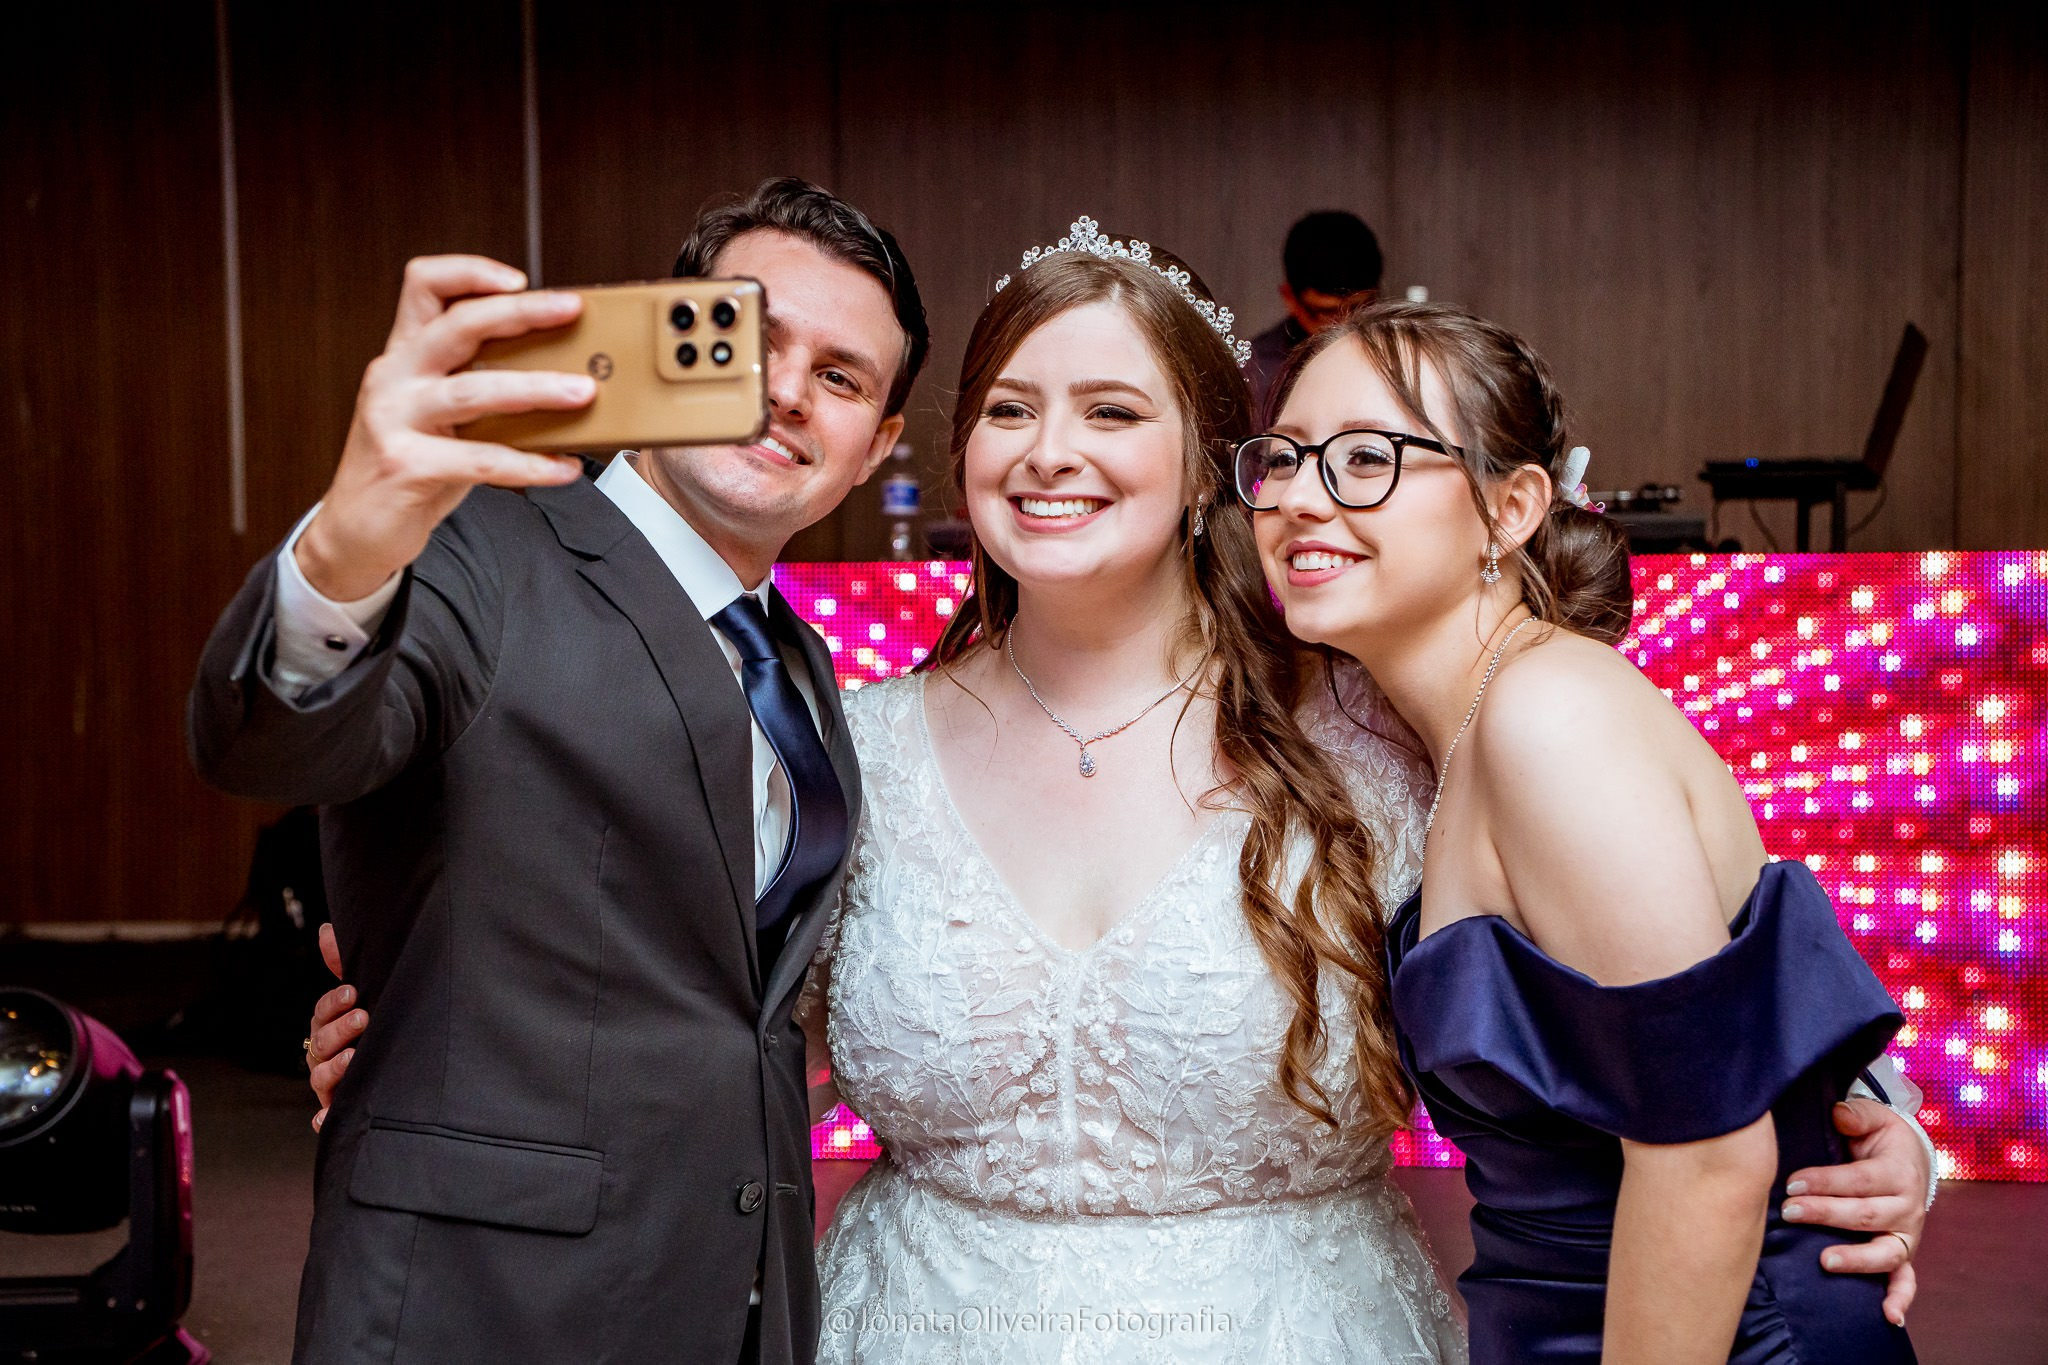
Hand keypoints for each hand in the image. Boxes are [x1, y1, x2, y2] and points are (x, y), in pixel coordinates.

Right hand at [296, 255, 594, 601]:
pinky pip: (481, 459)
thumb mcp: (440, 416)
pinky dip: (530, 464)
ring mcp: (395, 420)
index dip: (470, 271)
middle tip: (572, 310)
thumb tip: (562, 378)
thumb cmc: (410, 466)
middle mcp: (394, 377)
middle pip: (457, 325)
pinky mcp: (407, 466)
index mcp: (403, 356)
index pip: (424, 286)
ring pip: (473, 390)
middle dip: (520, 312)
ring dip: (536, 389)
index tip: (520, 279)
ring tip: (583, 393)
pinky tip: (563, 468)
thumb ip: (480, 388)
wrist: (354, 531)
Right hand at [306, 923, 368, 1132]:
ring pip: (320, 1078)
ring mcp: (330, 1084)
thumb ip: (343, 966)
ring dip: (334, 1069)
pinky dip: (322, 1120)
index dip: (333, 1003)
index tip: (352, 993)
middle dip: (338, 1031)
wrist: (397, 1069)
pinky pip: (325, 1119)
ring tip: (353, 1059)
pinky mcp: (339, 1109)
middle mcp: (325, 1056)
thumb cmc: (375, 1025)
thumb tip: (326, 930)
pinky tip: (324, 1119)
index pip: (321, 1013)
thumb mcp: (362, 996)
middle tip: (363, 1019)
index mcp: (329, 1027)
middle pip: (320, 1044)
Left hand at [1781, 1098, 1929, 1326]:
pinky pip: (1907, 1281)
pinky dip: (1900, 1299)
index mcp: (1897, 1172)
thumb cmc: (1880, 1138)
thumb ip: (1856, 1114)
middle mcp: (1906, 1207)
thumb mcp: (1872, 1117)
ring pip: (1885, 1252)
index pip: (1858, 1180)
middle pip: (1865, 1215)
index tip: (1791, 1182)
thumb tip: (1839, 1115)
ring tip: (1825, 1261)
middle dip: (1825, 1214)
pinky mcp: (1903, 1253)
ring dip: (1856, 1260)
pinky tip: (1888, 1317)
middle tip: (1789, 1212)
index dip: (1825, 1181)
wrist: (1908, 1158)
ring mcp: (1906, 1234)